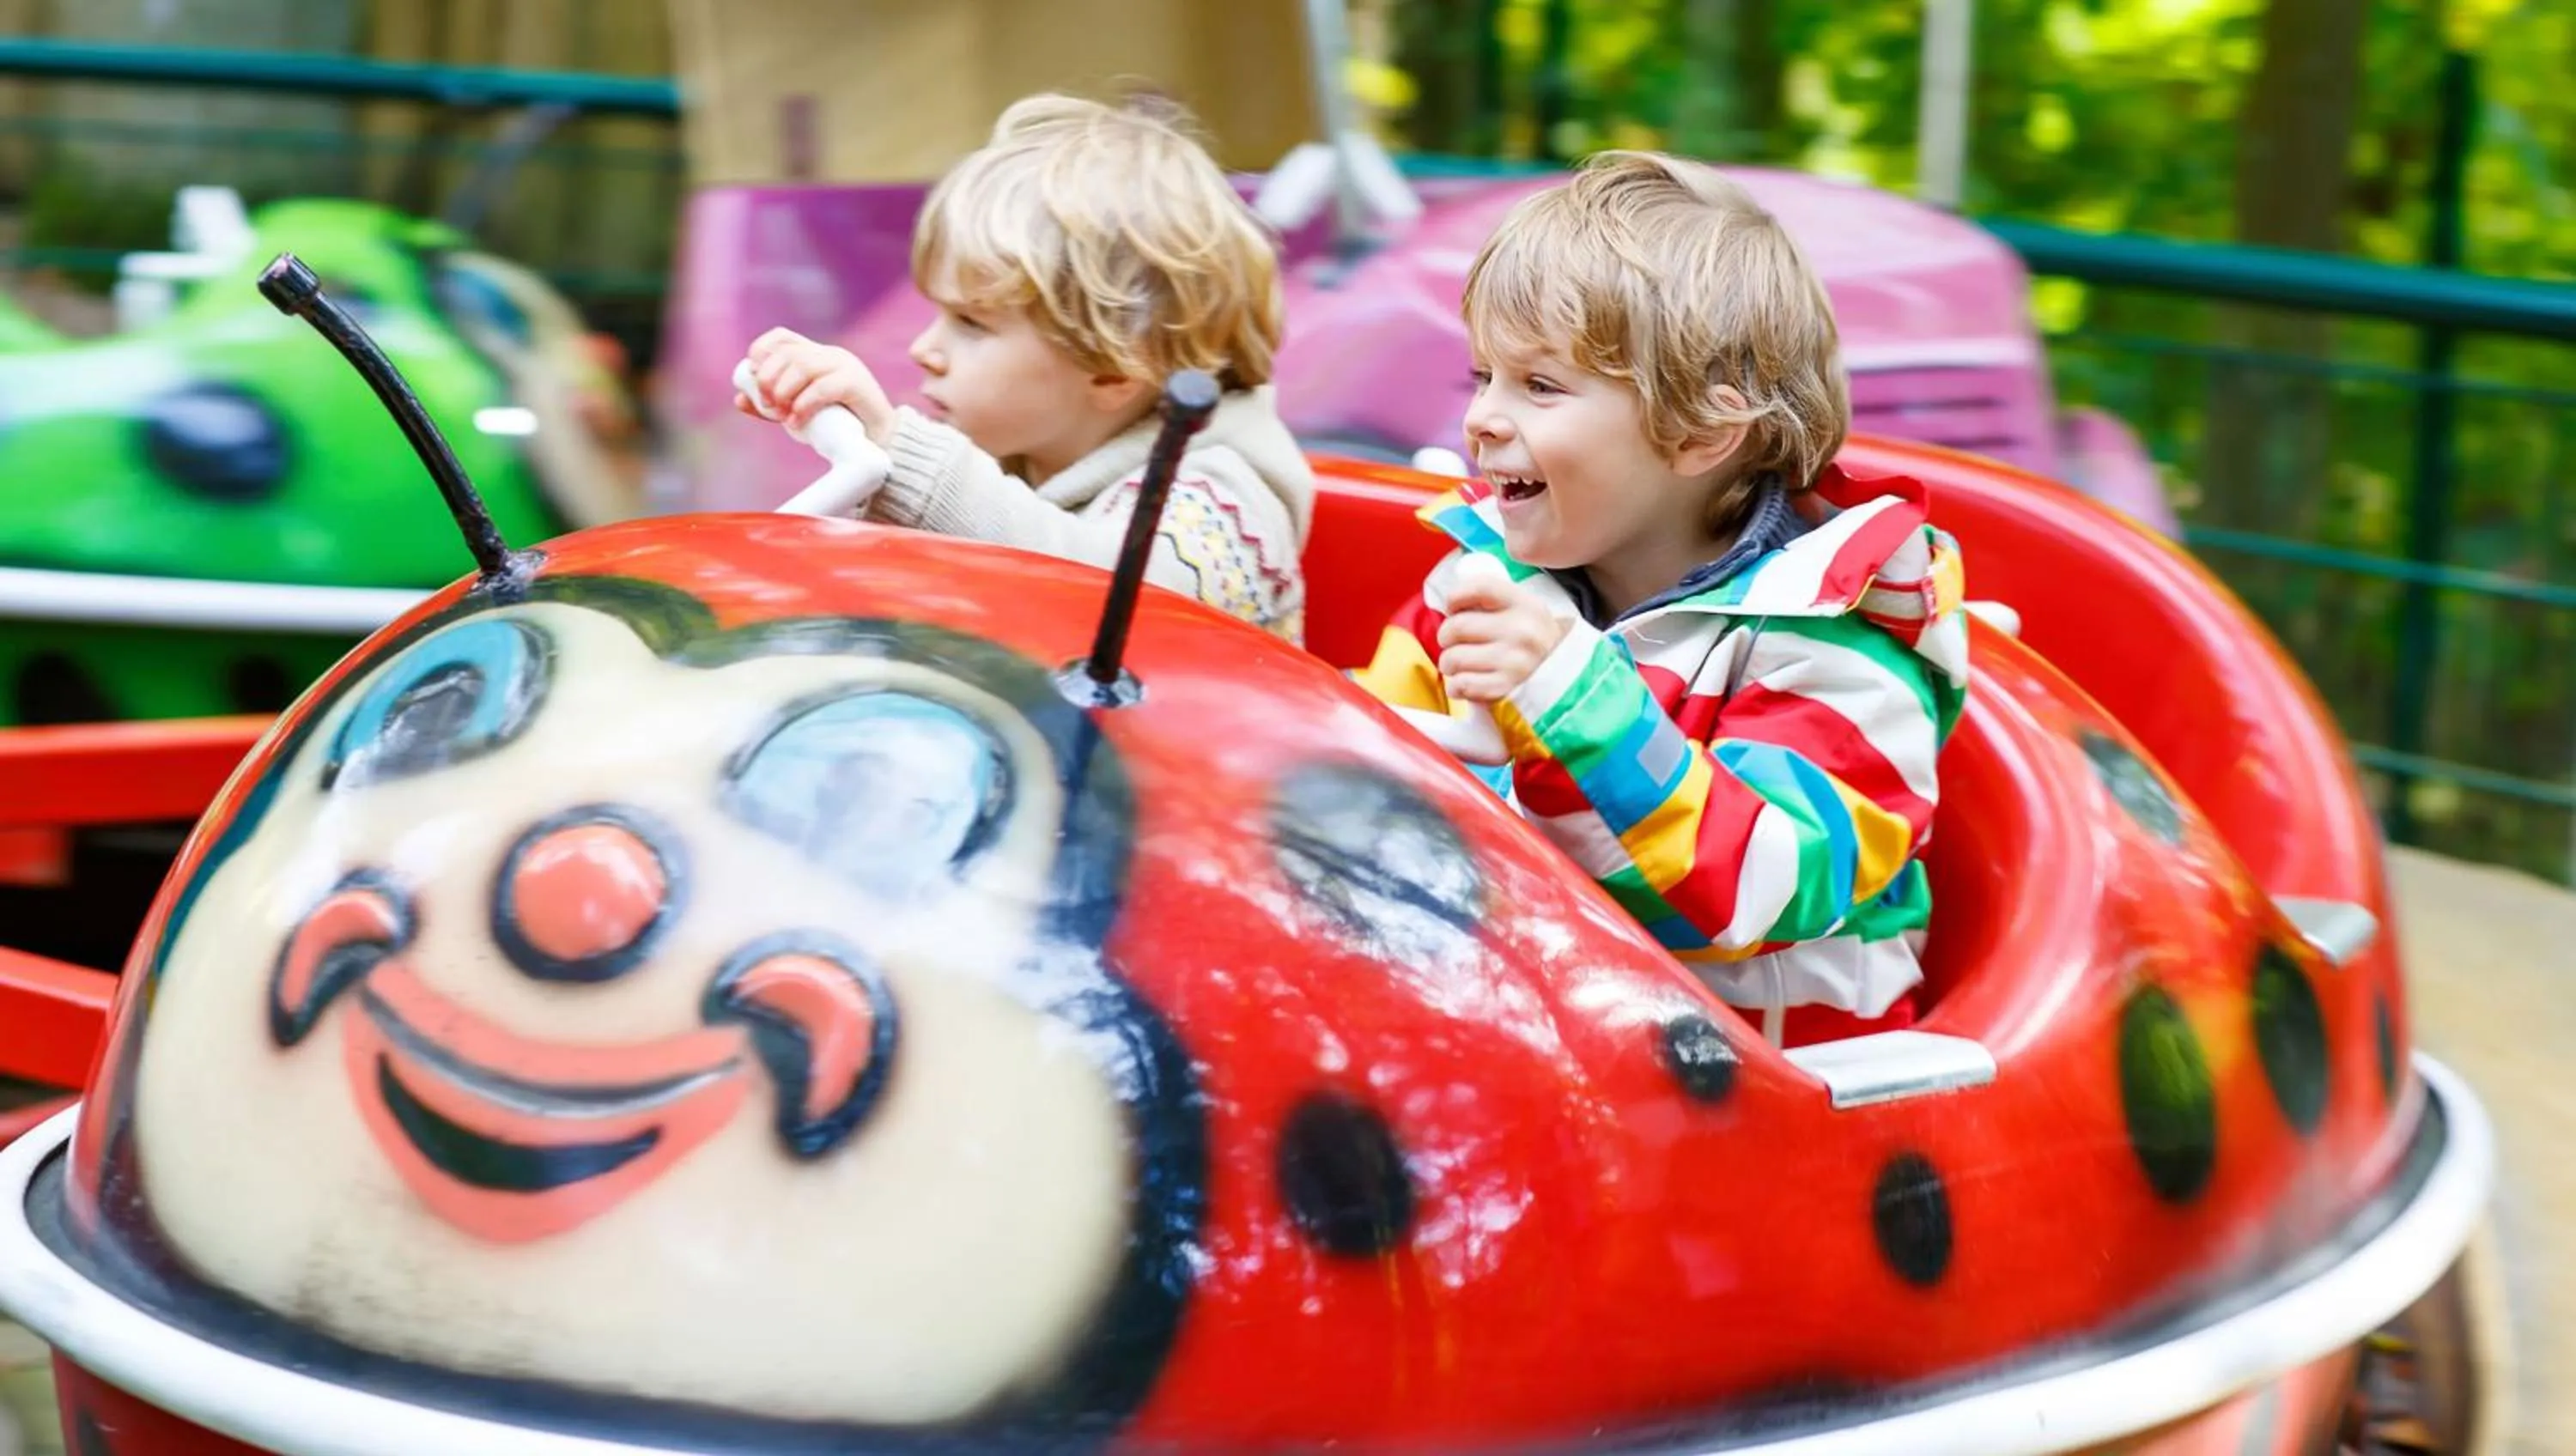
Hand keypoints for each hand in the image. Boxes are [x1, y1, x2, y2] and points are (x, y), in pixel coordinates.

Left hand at [736, 328, 898, 445]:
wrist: (880, 443)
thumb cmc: (838, 425)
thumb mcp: (798, 412)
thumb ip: (771, 406)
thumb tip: (739, 400)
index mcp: (815, 355)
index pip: (782, 337)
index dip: (761, 351)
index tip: (753, 377)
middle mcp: (830, 355)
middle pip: (788, 353)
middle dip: (768, 378)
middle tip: (766, 404)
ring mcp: (846, 366)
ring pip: (803, 365)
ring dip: (783, 391)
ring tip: (780, 414)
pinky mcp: (857, 384)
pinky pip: (823, 387)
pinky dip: (804, 405)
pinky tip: (796, 422)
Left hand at [1436, 562, 1568, 705]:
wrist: (1565, 678)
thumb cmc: (1530, 640)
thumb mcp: (1522, 610)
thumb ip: (1491, 601)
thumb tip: (1450, 607)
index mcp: (1525, 604)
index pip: (1477, 587)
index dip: (1455, 597)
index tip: (1453, 608)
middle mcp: (1521, 631)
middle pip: (1456, 626)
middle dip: (1446, 636)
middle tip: (1453, 641)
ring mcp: (1514, 662)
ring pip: (1453, 658)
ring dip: (1449, 663)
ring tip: (1461, 664)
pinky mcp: (1505, 689)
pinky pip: (1461, 685)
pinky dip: (1456, 686)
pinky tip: (1466, 681)